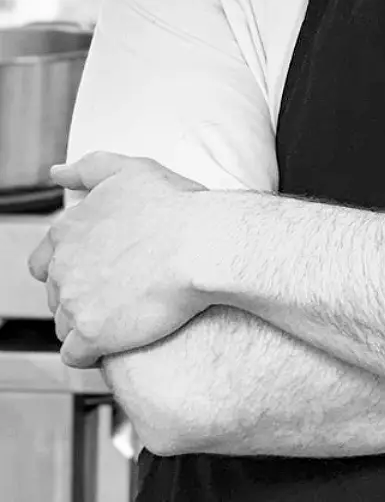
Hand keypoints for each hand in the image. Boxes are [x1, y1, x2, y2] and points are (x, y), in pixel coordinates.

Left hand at [27, 152, 209, 368]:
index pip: (43, 261)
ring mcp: (74, 301)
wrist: (203, 245)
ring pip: (64, 325)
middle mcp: (63, 265)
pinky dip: (92, 351)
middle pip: (56, 294)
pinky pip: (76, 354)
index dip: (70, 269)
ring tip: (123, 315)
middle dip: (81, 295)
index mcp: (69, 229)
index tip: (96, 270)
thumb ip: (88, 169)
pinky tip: (118, 339)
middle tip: (118, 291)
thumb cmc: (176, 209)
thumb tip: (57, 174)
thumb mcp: (131, 170)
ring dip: (87, 323)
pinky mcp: (92, 334)